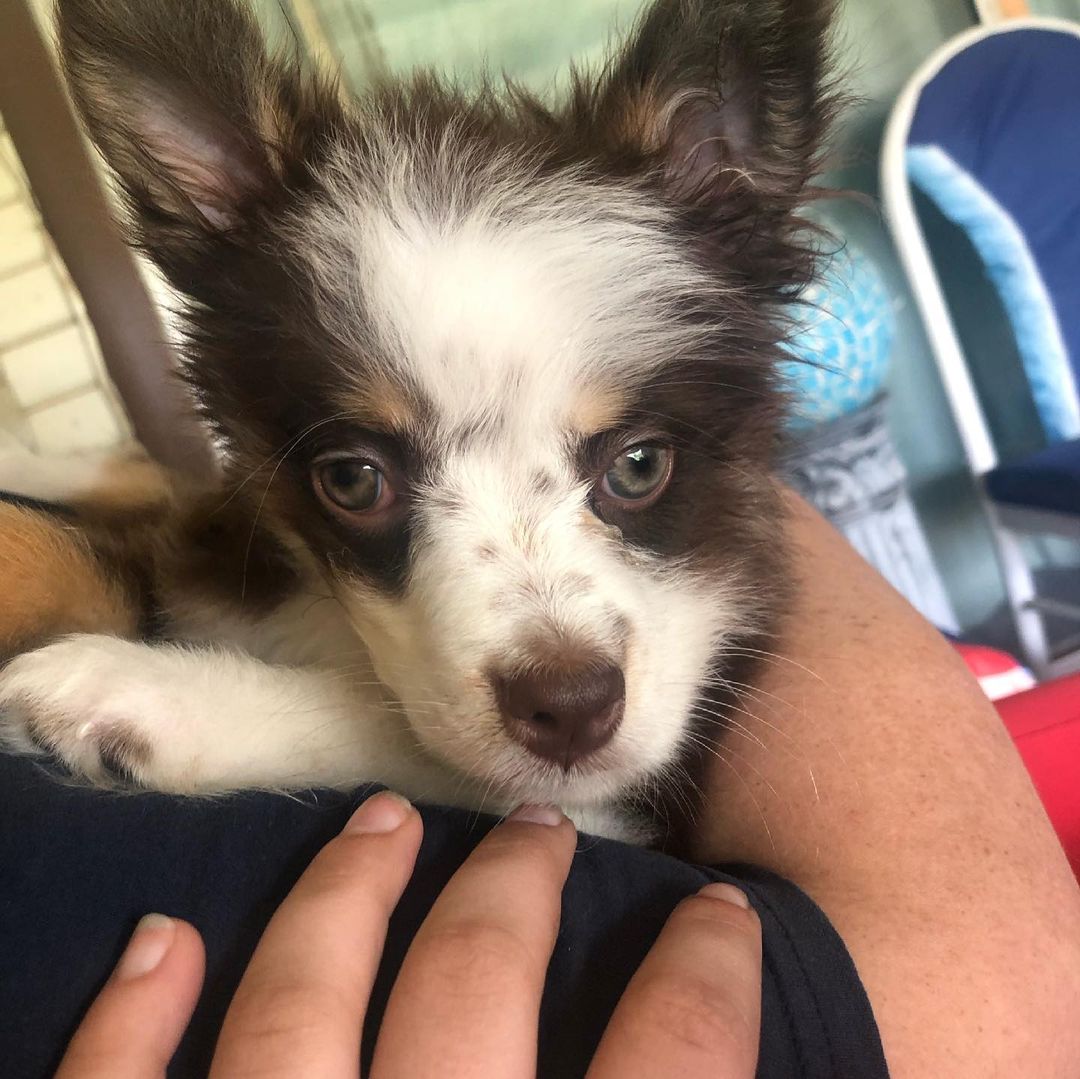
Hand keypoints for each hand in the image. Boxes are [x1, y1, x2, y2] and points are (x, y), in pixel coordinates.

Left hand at [55, 793, 761, 1077]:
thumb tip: (793, 1067)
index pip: (674, 1059)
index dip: (714, 973)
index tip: (730, 914)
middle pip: (475, 986)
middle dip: (519, 888)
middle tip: (537, 826)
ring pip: (300, 1006)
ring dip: (346, 899)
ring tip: (383, 827)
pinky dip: (137, 1018)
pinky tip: (164, 942)